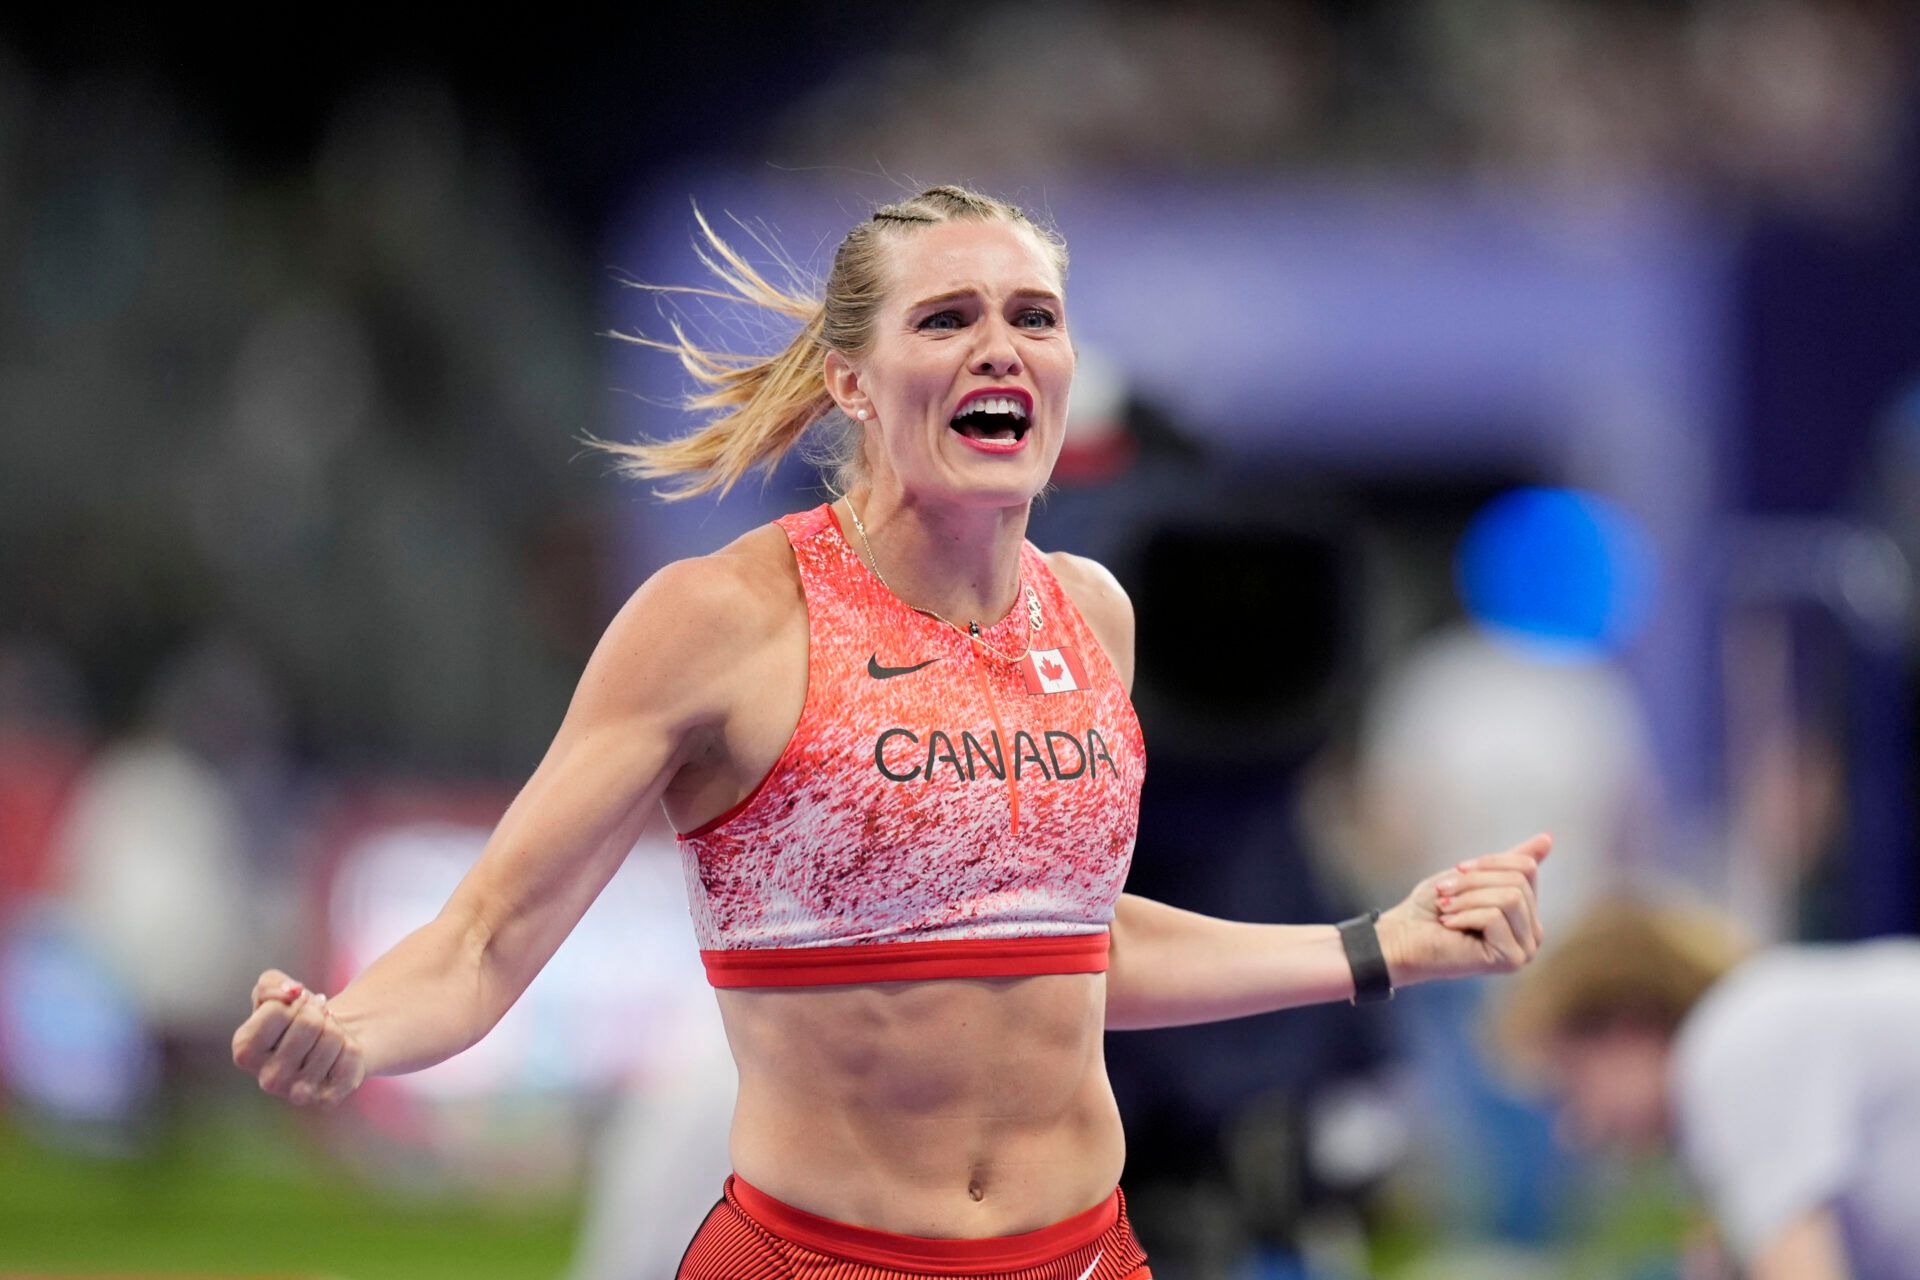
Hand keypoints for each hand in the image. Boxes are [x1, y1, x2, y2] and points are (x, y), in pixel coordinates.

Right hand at [231, 968, 367, 1108]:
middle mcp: (266, 1080)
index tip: (296, 1009)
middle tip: (316, 1023)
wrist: (330, 1042)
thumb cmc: (297, 1015)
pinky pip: (351, 1054)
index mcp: (244, 1052)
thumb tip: (291, 992)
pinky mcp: (327, 1100)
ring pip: (332, 1036)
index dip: (294, 1001)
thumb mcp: (275, 990)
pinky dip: (350, 1046)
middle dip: (318, 1013)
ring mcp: (297, 1094)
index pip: (277, 1009)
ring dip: (336, 1029)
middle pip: (308, 1022)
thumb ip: (271, 983)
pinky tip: (337, 1058)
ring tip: (326, 1040)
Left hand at [1375, 833, 1550, 986]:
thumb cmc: (1432, 907)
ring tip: (1446, 908)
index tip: (1457, 869)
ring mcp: (1525, 950)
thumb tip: (1548, 838)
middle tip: (1444, 893)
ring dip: (1467, 897)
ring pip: (1509, 898)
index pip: (1526, 868)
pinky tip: (1449, 925)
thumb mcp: (1473, 876)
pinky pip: (1495, 917)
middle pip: (1518, 882)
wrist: (1401, 936)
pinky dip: (1465, 914)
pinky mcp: (1511, 960)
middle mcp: (1533, 934)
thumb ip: (1510, 862)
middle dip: (1473, 881)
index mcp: (1526, 913)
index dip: (1488, 862)